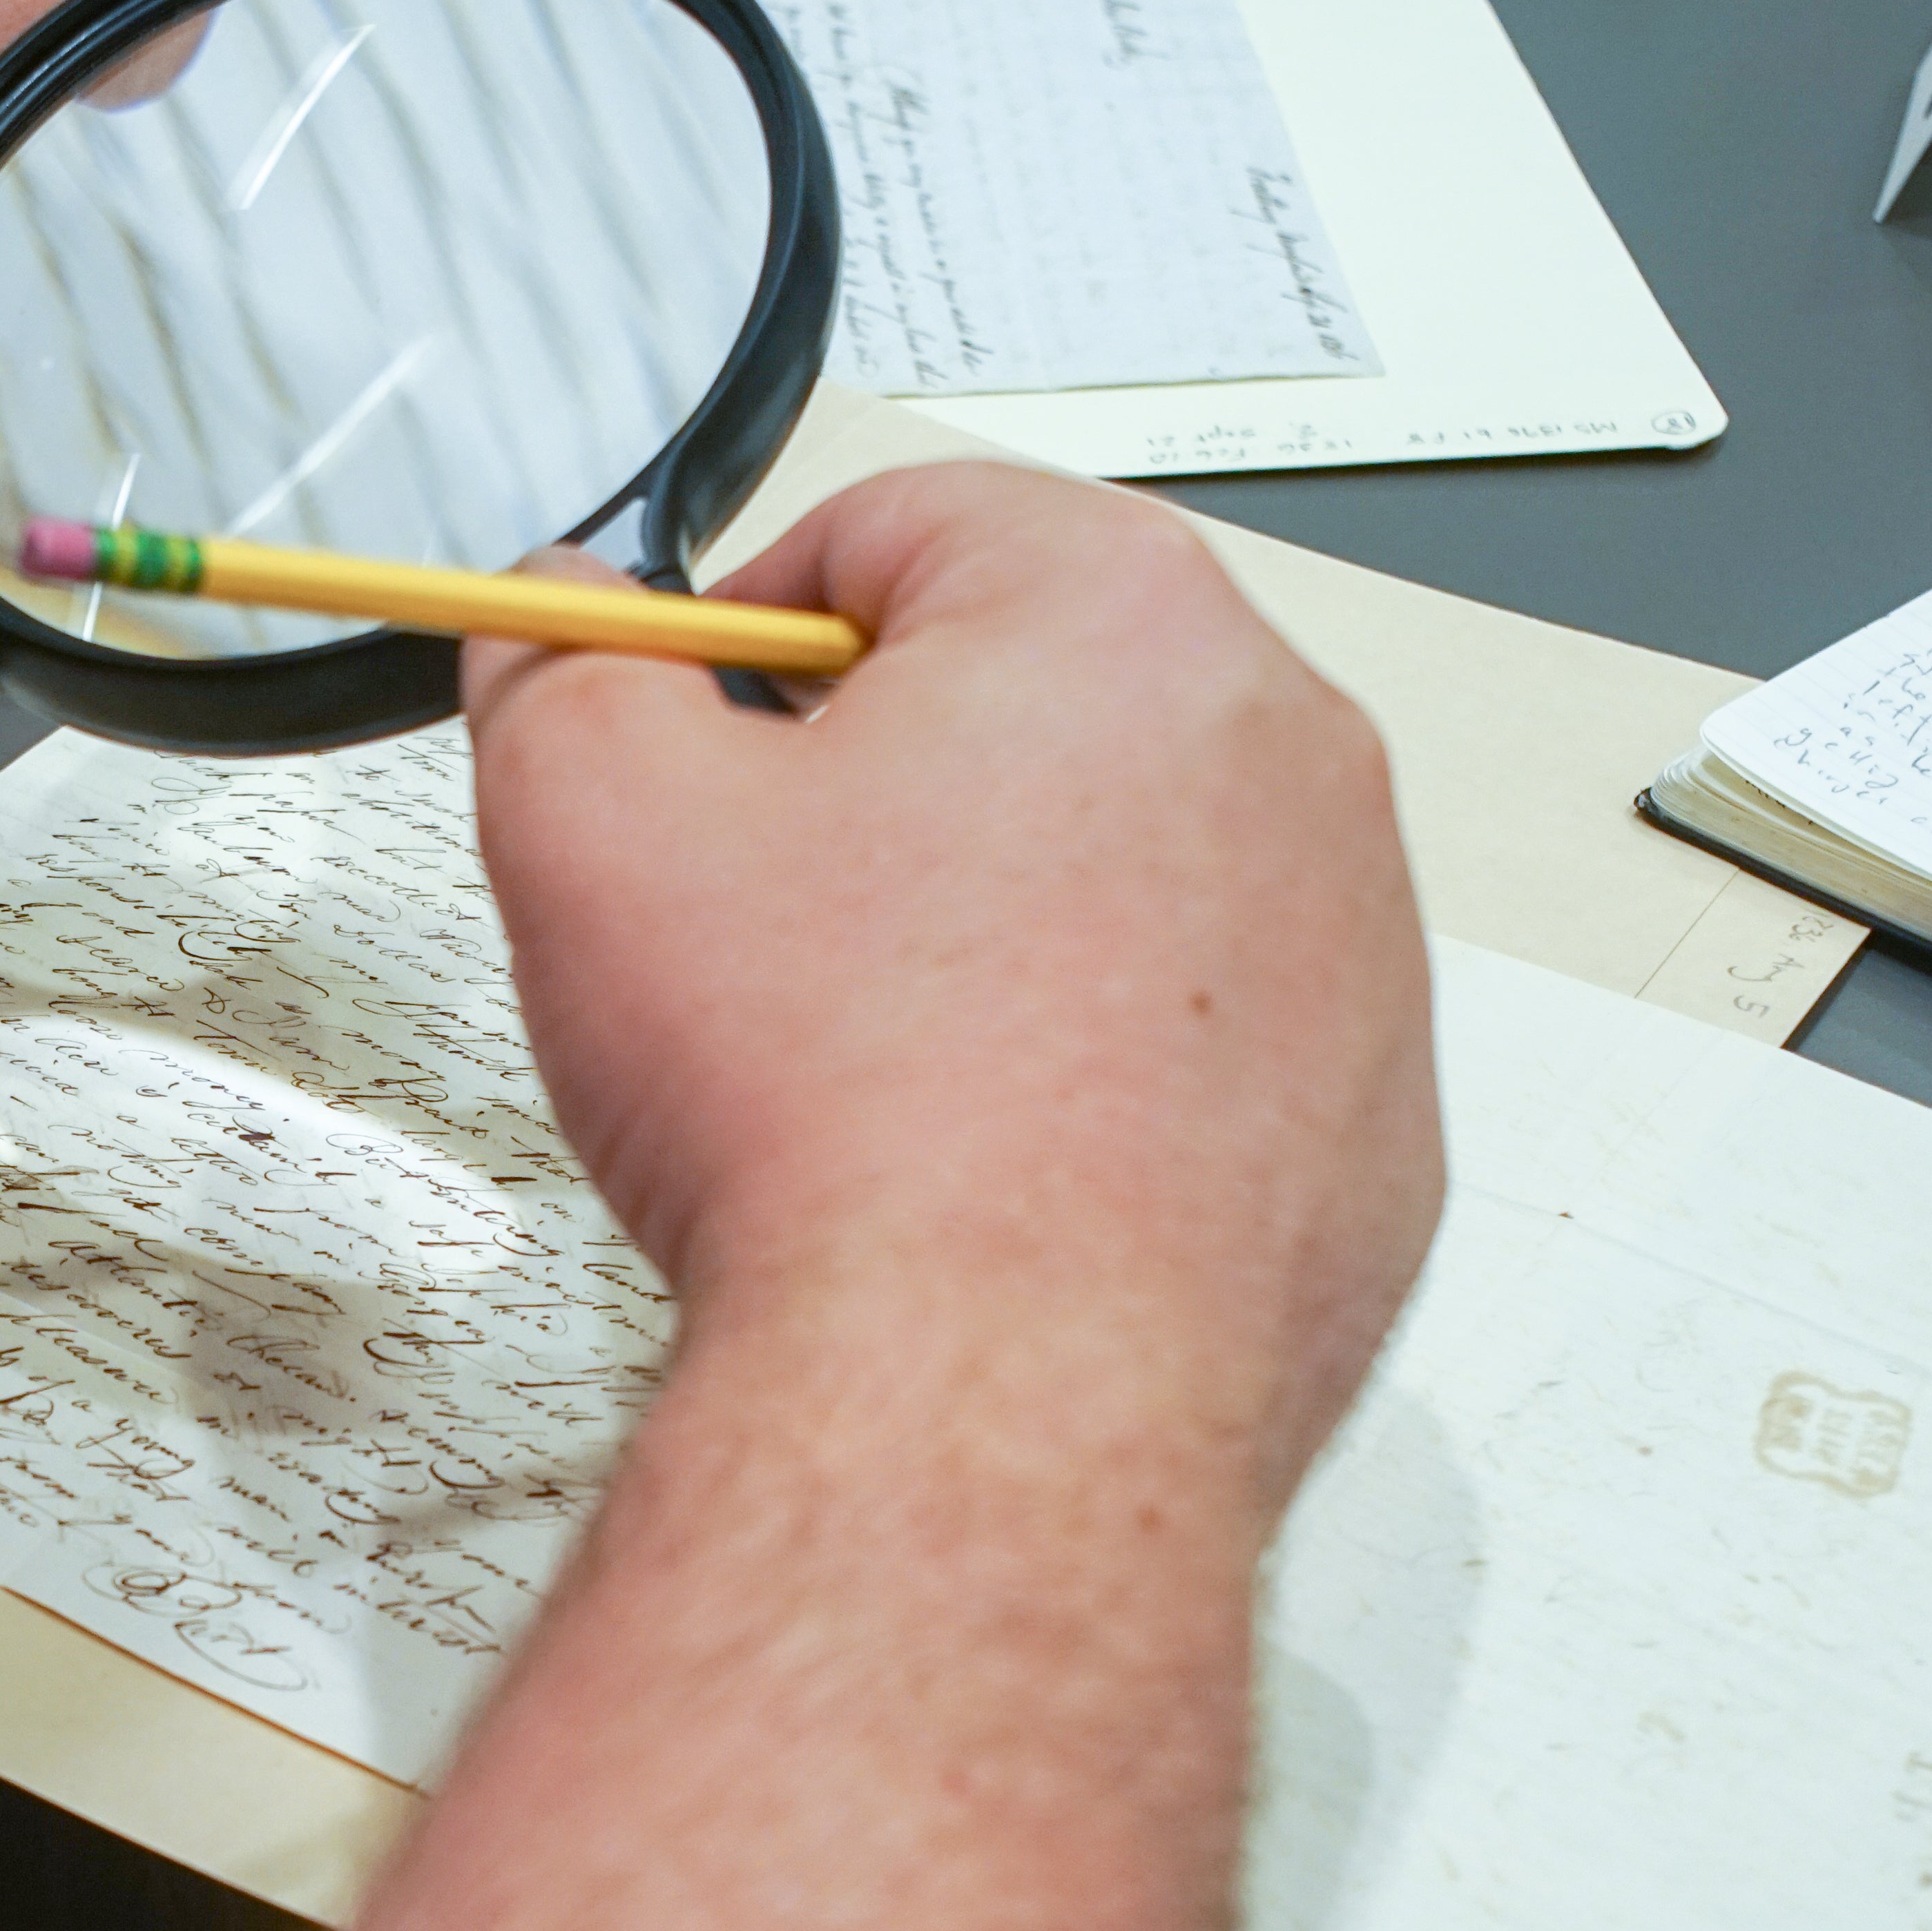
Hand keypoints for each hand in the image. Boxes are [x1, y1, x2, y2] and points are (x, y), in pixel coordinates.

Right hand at [464, 463, 1441, 1510]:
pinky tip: (981, 1170)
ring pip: (1129, 872)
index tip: (688, 730)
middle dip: (884, 780)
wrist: (990, 1405)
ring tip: (868, 1062)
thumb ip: (562, 675)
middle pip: (1034, 695)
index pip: (898, 525)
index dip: (747, 624)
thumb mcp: (592, 823)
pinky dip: (1099, 1081)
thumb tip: (561, 635)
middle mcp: (1285, 751)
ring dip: (996, 928)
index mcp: (1117, 616)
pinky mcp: (1370, 1125)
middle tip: (761, 911)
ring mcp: (1356, 945)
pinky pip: (1208, 1049)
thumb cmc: (837, 1115)